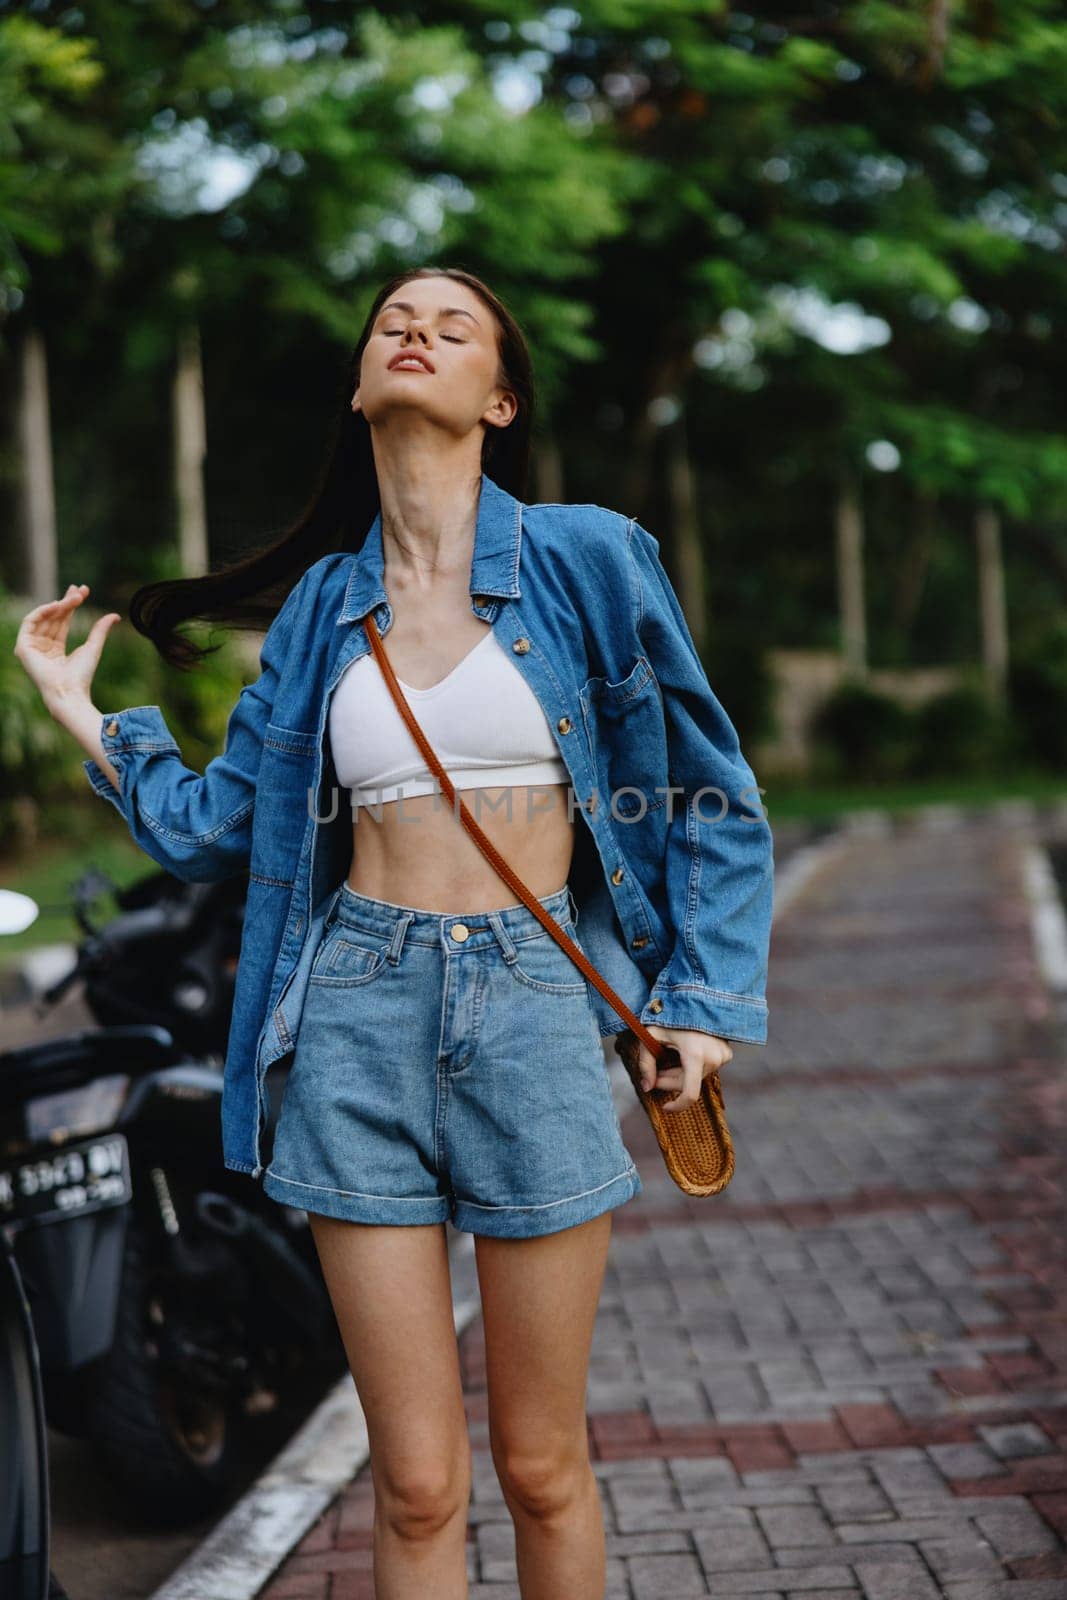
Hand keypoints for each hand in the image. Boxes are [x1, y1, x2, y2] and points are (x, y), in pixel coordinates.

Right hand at [14, 584, 120, 710]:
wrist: (70, 691)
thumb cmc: (81, 675)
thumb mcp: (93, 647)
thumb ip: (100, 630)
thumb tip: (114, 615)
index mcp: (55, 650)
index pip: (61, 621)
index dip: (71, 605)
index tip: (83, 591)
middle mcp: (42, 647)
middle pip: (53, 617)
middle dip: (66, 601)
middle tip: (80, 589)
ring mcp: (31, 647)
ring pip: (44, 617)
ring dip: (59, 605)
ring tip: (74, 598)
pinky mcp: (23, 647)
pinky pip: (30, 622)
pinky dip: (43, 611)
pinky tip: (58, 605)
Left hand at [636, 1023, 732, 1113]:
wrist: (696, 996)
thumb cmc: (671, 1014)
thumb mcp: (652, 1035)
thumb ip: (646, 1063)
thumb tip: (646, 1087)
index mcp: (695, 1055)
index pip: (690, 1094)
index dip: (677, 1105)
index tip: (664, 1106)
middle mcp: (713, 1058)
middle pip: (689, 1084)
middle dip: (669, 1082)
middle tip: (655, 1073)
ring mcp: (722, 1056)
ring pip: (697, 1077)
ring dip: (680, 1074)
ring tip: (668, 1059)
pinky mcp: (727, 1053)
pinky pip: (707, 1068)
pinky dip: (693, 1067)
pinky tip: (684, 1054)